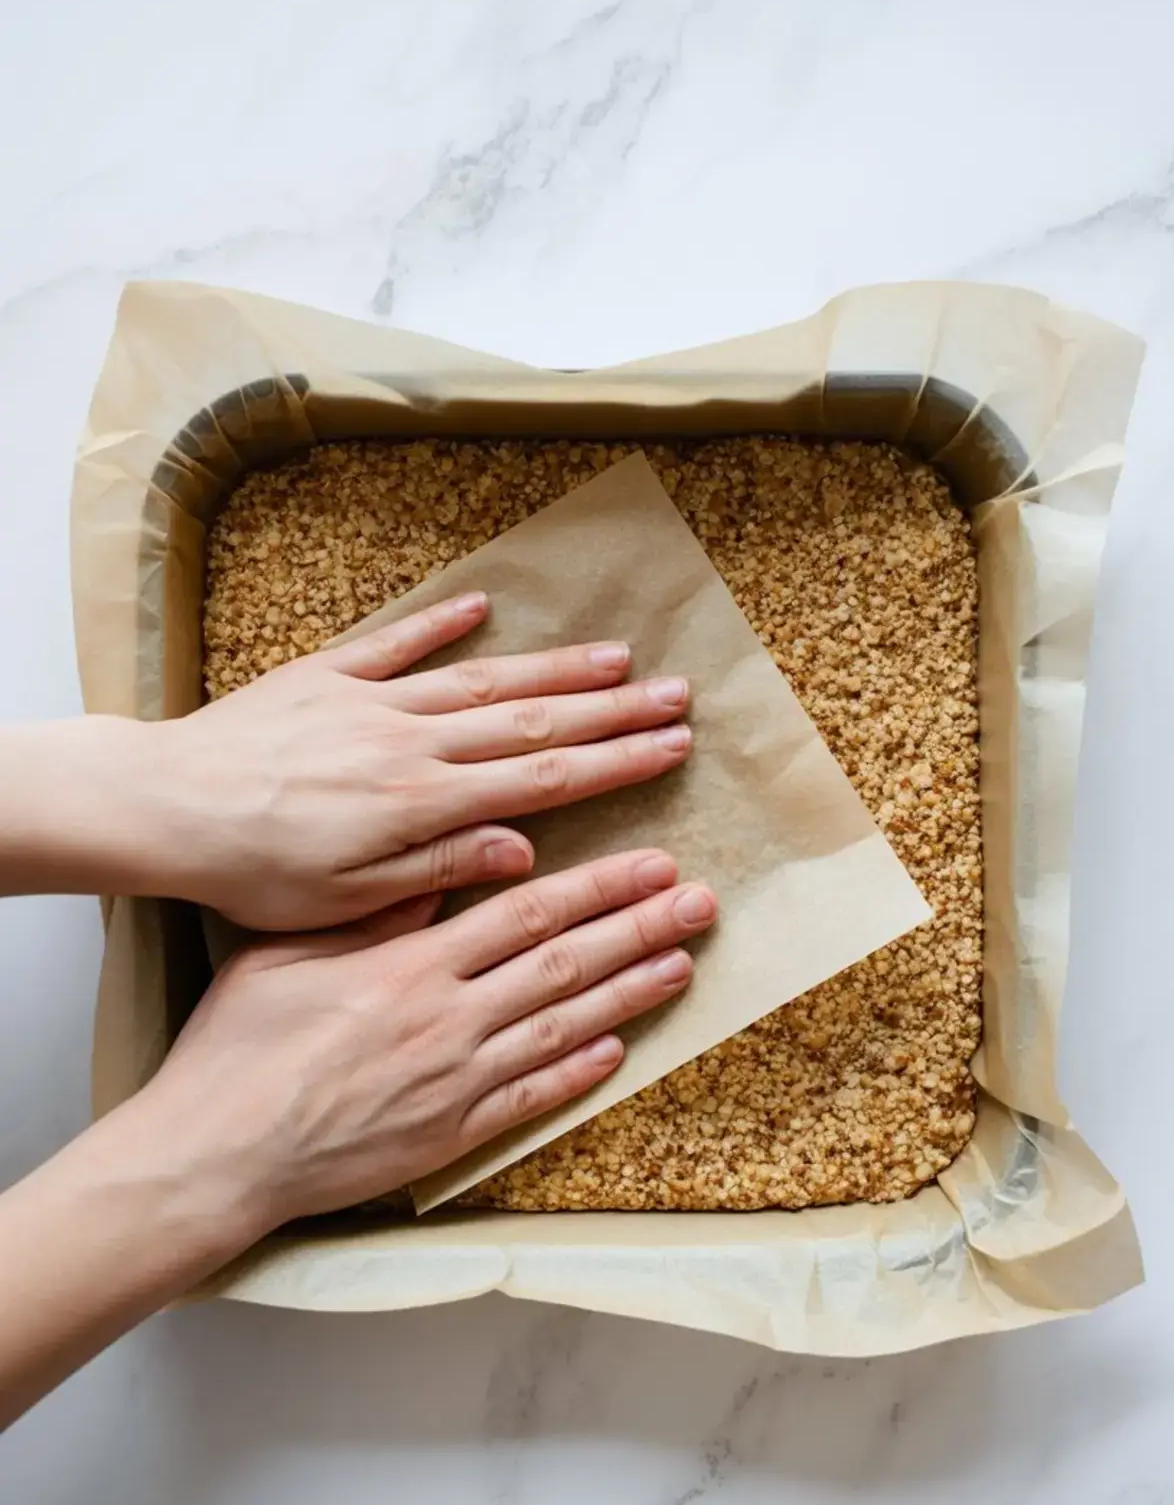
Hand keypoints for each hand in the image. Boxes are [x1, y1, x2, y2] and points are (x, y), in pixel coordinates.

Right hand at [133, 850, 716, 1233]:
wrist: (220, 1152)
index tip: (649, 865)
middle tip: (699, 904)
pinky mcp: (452, 1135)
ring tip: (684, 964)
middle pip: (565, 964)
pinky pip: (533, 1098)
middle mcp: (448, 1019)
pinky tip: (622, 1050)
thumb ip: (375, 914)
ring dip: (631, 992)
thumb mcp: (290, 952)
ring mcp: (457, 1082)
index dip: (597, 887)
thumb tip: (444, 874)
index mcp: (411, 966)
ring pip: (566, 1027)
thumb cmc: (238, 1045)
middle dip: (639, 928)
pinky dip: (580, 1073)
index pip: (527, 914)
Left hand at [152, 592, 691, 928]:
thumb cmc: (254, 870)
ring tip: (616, 656)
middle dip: (612, 711)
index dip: (615, 762)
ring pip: (481, 679)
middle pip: (532, 720)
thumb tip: (522, 851)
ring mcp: (371, 700)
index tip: (670, 748)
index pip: (544, 778)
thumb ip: (440, 869)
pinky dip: (441, 623)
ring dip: (552, 667)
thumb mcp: (350, 899)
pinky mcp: (326, 676)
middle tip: (677, 696)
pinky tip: (483, 605)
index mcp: (424, 802)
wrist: (166, 808)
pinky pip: (395, 643)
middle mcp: (411, 740)